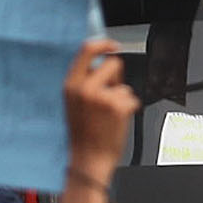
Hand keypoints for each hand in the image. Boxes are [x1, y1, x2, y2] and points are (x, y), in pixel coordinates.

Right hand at [62, 37, 138, 193]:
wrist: (88, 160)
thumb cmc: (82, 134)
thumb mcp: (73, 103)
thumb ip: (84, 81)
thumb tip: (101, 62)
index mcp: (71, 85)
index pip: (87, 50)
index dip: (103, 43)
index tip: (112, 46)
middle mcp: (85, 88)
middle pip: (113, 63)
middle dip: (117, 77)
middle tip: (110, 95)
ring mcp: (103, 97)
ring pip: (124, 85)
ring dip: (121, 97)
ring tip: (109, 115)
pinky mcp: (118, 106)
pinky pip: (132, 99)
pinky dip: (128, 109)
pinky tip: (116, 122)